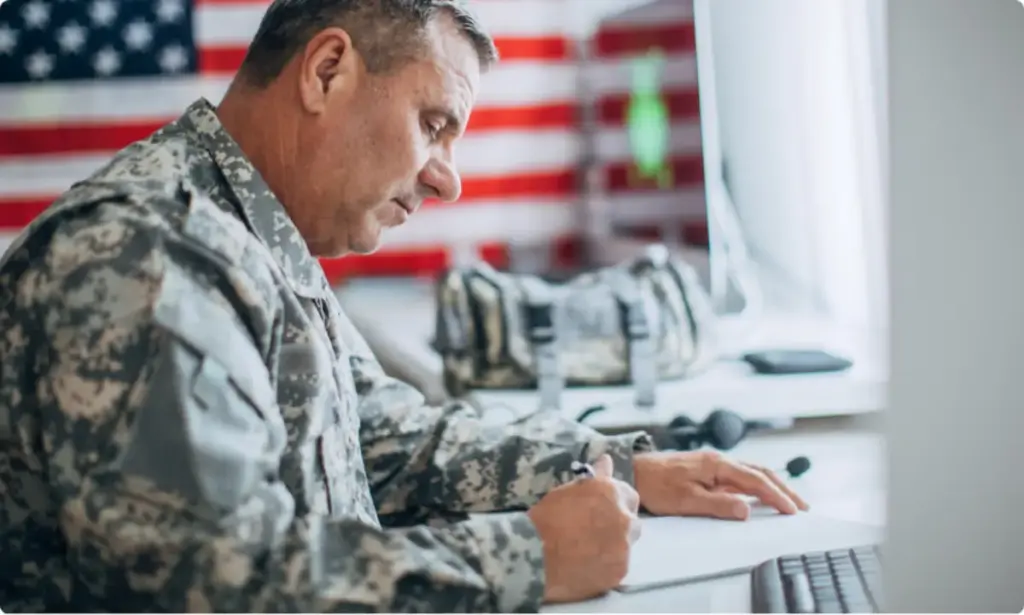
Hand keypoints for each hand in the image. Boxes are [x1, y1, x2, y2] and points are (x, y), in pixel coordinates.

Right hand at [527, 455, 641, 603]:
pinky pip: (618, 566)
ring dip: (614, 545)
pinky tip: (588, 564)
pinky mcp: (620, 571)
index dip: (615, 503)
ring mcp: (624, 547)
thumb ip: (595, 477)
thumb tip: (606, 459)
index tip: (602, 509)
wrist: (535, 555)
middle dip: (618, 524)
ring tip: (589, 550)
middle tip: (595, 530)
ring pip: (626, 545)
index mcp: (612, 493)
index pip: (629, 495)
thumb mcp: (568, 491)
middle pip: (632, 521)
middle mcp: (625, 518)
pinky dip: (607, 565)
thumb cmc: (547, 517)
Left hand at [633, 450, 809, 519]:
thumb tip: (747, 509)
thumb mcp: (686, 500)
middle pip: (760, 472)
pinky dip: (756, 483)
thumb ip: (718, 505)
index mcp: (717, 465)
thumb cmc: (656, 486)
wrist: (634, 472)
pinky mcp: (707, 468)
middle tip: (801, 506)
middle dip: (783, 488)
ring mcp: (713, 463)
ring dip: (771, 485)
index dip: (777, 496)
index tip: (793, 510)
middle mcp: (718, 460)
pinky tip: (759, 494)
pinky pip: (739, 474)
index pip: (756, 480)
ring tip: (787, 500)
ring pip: (751, 472)